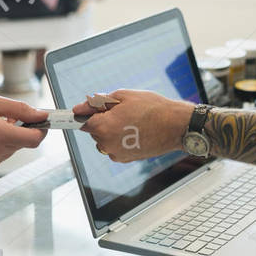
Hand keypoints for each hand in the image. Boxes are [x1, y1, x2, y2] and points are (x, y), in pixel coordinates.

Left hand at [72, 89, 193, 161]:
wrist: (175, 126)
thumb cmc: (152, 108)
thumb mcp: (122, 96)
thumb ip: (97, 103)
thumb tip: (79, 109)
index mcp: (103, 127)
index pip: (82, 121)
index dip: (88, 112)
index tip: (88, 111)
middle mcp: (106, 144)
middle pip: (94, 130)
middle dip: (103, 120)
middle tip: (123, 111)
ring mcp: (116, 153)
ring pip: (104, 139)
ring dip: (111, 130)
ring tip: (132, 121)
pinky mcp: (125, 159)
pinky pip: (114, 147)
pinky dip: (119, 139)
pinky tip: (135, 131)